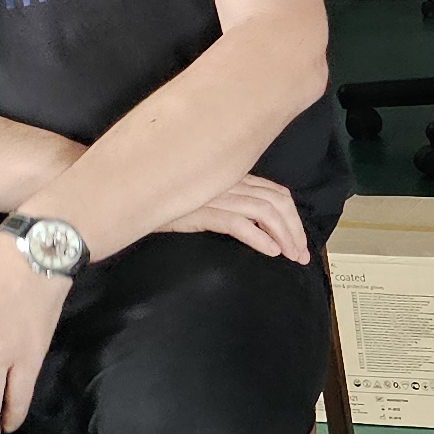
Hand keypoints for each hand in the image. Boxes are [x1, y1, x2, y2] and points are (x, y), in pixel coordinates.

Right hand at [159, 174, 309, 260]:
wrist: (133, 198)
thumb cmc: (169, 202)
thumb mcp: (206, 199)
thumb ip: (231, 205)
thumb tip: (260, 229)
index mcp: (235, 177)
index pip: (276, 193)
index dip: (294, 218)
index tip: (299, 241)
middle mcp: (230, 181)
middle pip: (277, 202)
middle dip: (295, 230)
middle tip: (301, 255)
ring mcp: (217, 194)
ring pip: (265, 212)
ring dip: (284, 236)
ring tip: (289, 256)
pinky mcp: (203, 210)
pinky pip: (239, 223)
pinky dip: (260, 238)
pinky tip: (270, 251)